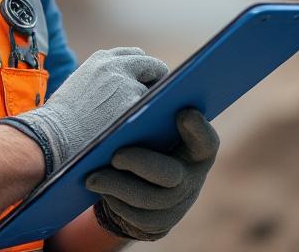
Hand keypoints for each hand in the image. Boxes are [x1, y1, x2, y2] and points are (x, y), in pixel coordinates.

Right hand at [0, 47, 168, 175]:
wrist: (48, 140)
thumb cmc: (58, 124)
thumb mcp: (79, 89)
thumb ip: (102, 83)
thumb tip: (124, 90)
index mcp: (100, 61)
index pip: (134, 56)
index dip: (143, 70)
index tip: (148, 82)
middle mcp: (116, 66)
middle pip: (152, 66)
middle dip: (158, 81)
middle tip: (162, 101)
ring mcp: (128, 86)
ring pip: (156, 92)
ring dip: (157, 104)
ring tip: (158, 121)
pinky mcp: (135, 107)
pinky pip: (156, 112)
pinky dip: (156, 122)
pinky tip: (155, 134)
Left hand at [84, 108, 218, 240]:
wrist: (133, 181)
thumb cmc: (141, 137)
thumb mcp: (149, 119)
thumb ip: (153, 99)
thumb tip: (149, 76)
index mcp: (196, 148)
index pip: (206, 140)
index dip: (198, 129)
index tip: (182, 112)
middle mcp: (191, 176)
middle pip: (171, 174)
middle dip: (141, 164)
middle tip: (115, 155)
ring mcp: (177, 203)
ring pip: (150, 199)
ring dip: (118, 186)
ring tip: (92, 177)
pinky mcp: (159, 223)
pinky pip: (137, 217)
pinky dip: (116, 203)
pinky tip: (99, 189)